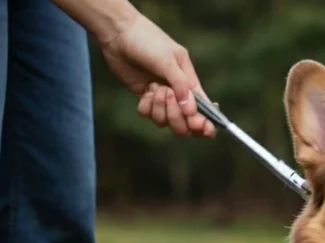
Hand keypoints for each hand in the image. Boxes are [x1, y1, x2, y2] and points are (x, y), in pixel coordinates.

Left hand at [99, 13, 213, 136]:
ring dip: (159, 108)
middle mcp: (177, 93)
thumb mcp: (168, 60)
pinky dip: (145, 106)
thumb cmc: (148, 41)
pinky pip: (147, 114)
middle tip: (167, 95)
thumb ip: (181, 85)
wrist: (120, 34)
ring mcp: (160, 97)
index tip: (201, 127)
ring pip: (164, 121)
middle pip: (184, 123)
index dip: (204, 122)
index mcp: (189, 82)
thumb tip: (191, 110)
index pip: (203, 109)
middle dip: (176, 116)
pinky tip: (144, 89)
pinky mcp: (144, 97)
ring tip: (154, 87)